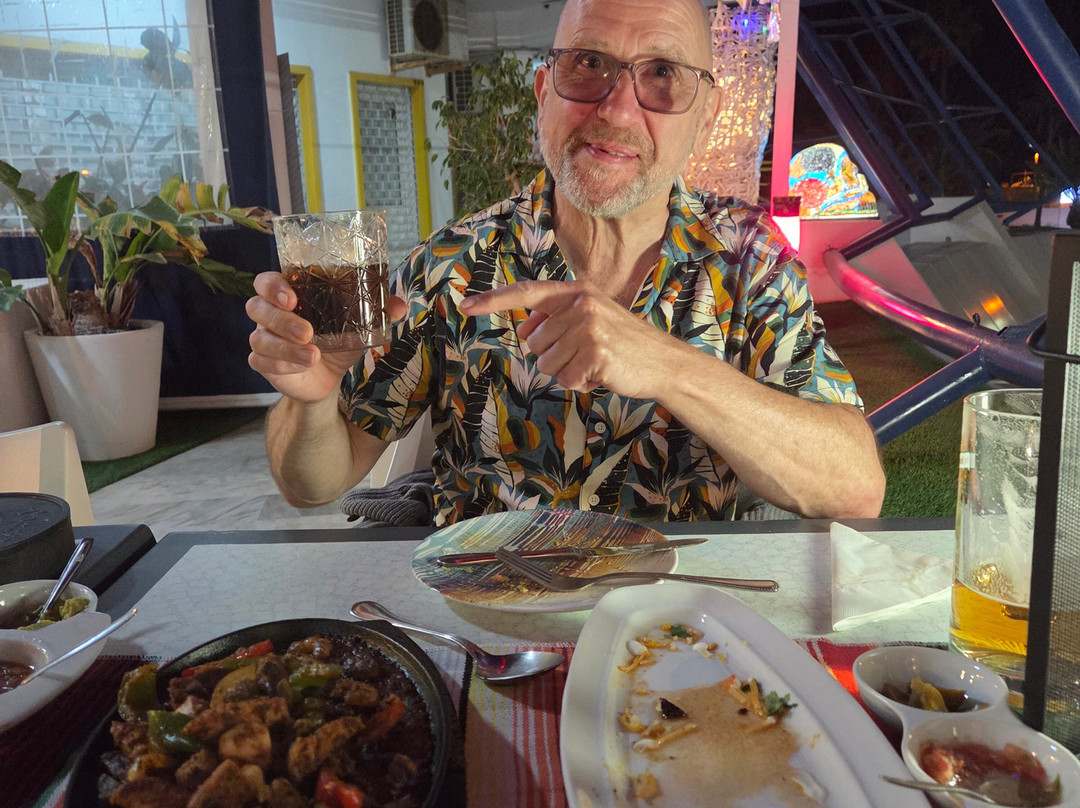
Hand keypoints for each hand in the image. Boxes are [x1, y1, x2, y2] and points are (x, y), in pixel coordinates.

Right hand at [246, 272, 406, 403]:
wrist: (329, 377)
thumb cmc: (337, 341)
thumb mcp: (357, 326)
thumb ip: (376, 313)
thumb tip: (400, 305)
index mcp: (289, 296)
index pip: (266, 282)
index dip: (273, 287)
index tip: (291, 297)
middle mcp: (270, 314)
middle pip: (257, 307)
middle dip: (281, 319)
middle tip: (307, 331)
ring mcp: (263, 338)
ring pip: (259, 338)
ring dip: (285, 347)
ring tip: (312, 356)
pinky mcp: (264, 362)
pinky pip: (261, 361)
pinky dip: (283, 364)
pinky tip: (303, 366)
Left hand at [459, 279, 671, 396]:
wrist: (662, 363)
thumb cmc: (622, 344)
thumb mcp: (590, 321)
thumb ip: (557, 320)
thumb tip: (525, 330)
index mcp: (577, 291)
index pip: (526, 293)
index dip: (493, 300)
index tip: (465, 305)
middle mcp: (581, 304)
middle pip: (534, 342)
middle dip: (555, 357)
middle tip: (586, 355)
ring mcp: (589, 328)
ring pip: (547, 364)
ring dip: (568, 372)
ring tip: (595, 364)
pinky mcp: (595, 353)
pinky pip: (565, 380)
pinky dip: (580, 385)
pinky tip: (601, 376)